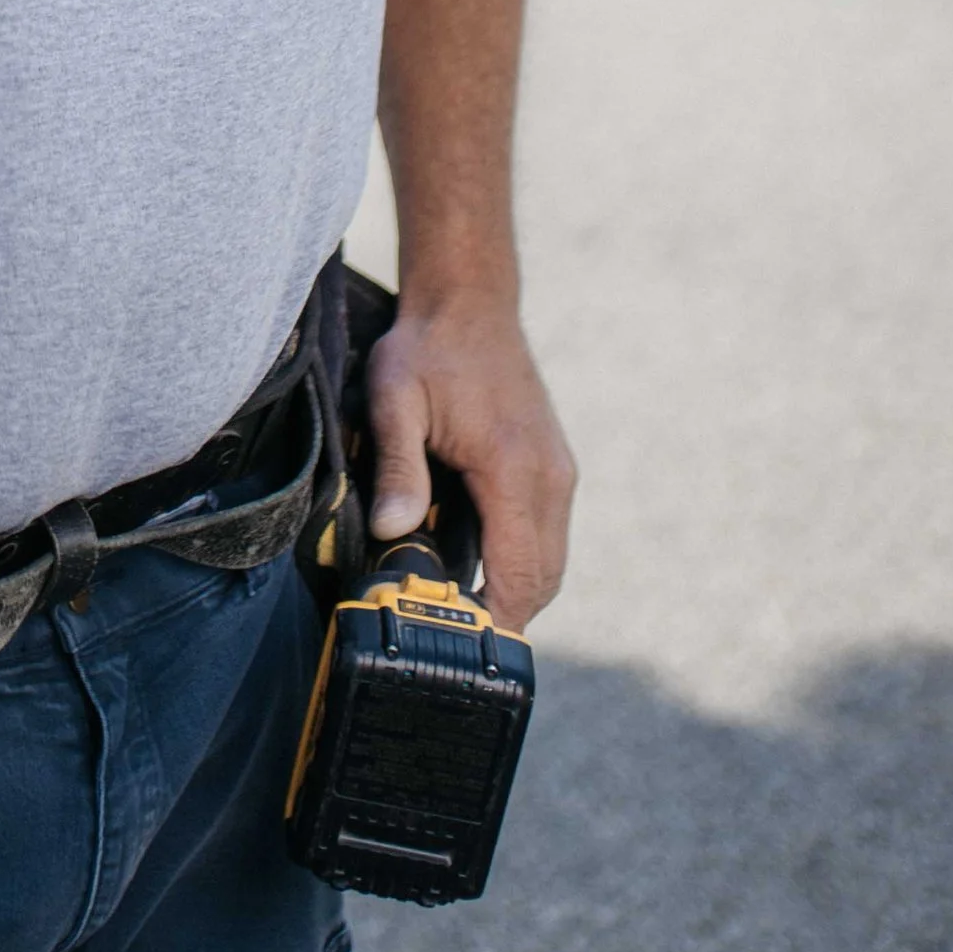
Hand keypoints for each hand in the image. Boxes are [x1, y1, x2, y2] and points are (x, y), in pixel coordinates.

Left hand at [366, 295, 575, 634]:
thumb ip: (397, 466)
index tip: (464, 648)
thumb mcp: (394, 401)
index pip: (521, 574)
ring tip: (464, 605)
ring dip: (518, 588)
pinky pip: (548, 534)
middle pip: (545, 580)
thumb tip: (392, 529)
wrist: (470, 303)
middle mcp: (550, 477)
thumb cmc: (426, 350)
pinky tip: (481, 561)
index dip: (498, 622)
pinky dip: (524, 559)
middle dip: (507, 615)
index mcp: (513, 469)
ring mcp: (559, 471)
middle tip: (454, 636)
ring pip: (552, 561)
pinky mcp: (555, 465)